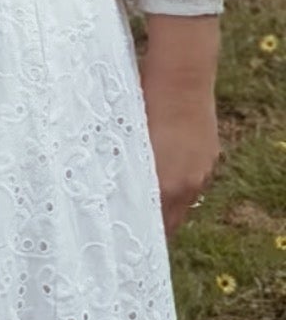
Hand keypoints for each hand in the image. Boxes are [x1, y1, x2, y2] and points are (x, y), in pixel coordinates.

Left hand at [139, 13, 221, 236]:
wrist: (182, 74)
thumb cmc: (142, 101)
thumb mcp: (126, 141)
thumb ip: (122, 173)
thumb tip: (109, 195)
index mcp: (164, 184)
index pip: (156, 228)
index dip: (141, 237)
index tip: (125, 245)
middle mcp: (188, 184)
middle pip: (171, 220)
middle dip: (154, 227)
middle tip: (133, 232)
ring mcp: (202, 170)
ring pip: (184, 201)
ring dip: (167, 206)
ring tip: (147, 206)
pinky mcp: (210, 156)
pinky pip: (194, 182)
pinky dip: (179, 185)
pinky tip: (165, 176)